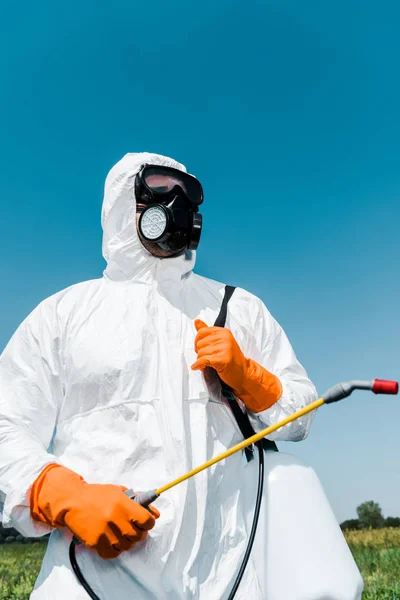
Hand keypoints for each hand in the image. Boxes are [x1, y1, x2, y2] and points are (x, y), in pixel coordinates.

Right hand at [31, 464, 159, 558]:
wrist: (72, 501)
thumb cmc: (97, 494)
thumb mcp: (118, 491)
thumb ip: (138, 501)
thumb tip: (156, 514)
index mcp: (123, 504)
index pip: (147, 521)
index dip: (148, 522)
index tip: (144, 521)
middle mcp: (115, 519)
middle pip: (138, 536)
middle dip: (138, 532)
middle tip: (132, 528)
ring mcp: (105, 533)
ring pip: (127, 546)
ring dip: (126, 541)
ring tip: (120, 533)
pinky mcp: (95, 543)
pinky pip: (113, 554)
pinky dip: (115, 549)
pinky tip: (111, 540)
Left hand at [191, 319, 281, 412]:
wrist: (244, 372)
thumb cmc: (231, 358)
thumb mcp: (220, 342)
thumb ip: (207, 332)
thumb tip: (196, 321)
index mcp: (223, 332)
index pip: (201, 332)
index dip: (197, 342)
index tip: (201, 349)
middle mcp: (225, 338)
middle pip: (199, 344)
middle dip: (200, 353)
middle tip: (207, 358)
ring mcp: (225, 348)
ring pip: (200, 353)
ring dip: (200, 361)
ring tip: (207, 364)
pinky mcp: (224, 359)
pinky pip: (203, 361)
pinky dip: (199, 365)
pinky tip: (200, 368)